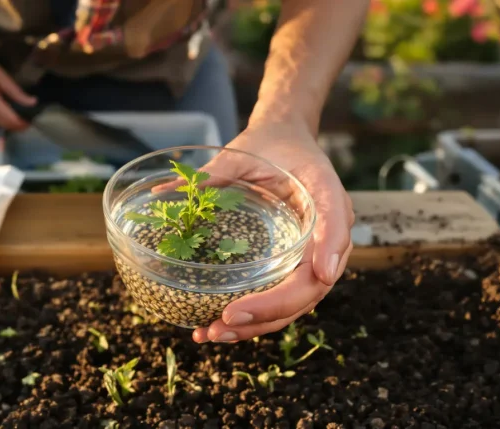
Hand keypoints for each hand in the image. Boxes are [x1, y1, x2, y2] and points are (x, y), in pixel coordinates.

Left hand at [191, 117, 353, 342]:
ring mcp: (312, 255)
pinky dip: (254, 318)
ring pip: (296, 301)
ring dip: (259, 324)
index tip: (321, 274)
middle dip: (273, 307)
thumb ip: (214, 172)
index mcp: (325, 194)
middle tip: (229, 318)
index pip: (336, 224)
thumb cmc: (270, 147)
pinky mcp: (294, 267)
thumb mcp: (245, 152)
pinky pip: (280, 298)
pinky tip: (217, 328)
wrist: (285, 144)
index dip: (330, 250)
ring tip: (214, 333)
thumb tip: (164, 191)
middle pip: (313, 282)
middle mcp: (327, 231)